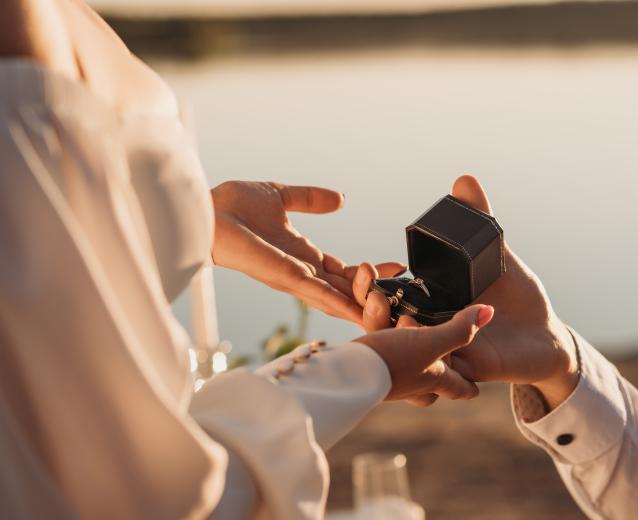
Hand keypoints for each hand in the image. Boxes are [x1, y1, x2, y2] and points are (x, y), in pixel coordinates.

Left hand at [211, 181, 403, 324]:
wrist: (208, 210)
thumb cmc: (233, 206)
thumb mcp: (281, 196)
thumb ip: (311, 199)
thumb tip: (340, 199)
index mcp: (303, 255)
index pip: (344, 270)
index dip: (370, 272)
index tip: (397, 266)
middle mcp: (302, 271)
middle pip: (347, 290)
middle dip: (375, 294)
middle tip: (406, 291)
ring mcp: (295, 278)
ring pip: (338, 298)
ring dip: (364, 304)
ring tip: (393, 309)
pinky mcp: (285, 277)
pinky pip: (319, 294)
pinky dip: (341, 304)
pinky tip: (362, 312)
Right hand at [355, 304, 494, 401]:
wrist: (347, 373)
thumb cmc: (394, 362)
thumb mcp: (430, 342)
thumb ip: (459, 329)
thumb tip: (489, 313)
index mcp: (434, 380)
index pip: (459, 388)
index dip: (469, 388)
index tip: (476, 390)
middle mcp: (413, 383)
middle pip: (433, 386)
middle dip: (438, 374)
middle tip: (443, 356)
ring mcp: (390, 377)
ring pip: (407, 366)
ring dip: (408, 340)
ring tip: (406, 320)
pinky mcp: (368, 367)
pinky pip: (383, 351)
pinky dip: (384, 332)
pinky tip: (379, 318)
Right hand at [356, 176, 579, 409]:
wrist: (547, 335)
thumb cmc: (518, 297)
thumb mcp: (495, 255)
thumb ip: (479, 221)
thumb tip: (464, 179)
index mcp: (429, 305)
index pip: (388, 297)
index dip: (368, 286)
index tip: (363, 268)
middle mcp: (431, 331)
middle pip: (388, 324)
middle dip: (372, 308)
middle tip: (369, 289)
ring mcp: (448, 352)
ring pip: (410, 348)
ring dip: (398, 331)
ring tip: (395, 312)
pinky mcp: (470, 368)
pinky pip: (446, 367)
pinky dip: (436, 352)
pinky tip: (431, 337)